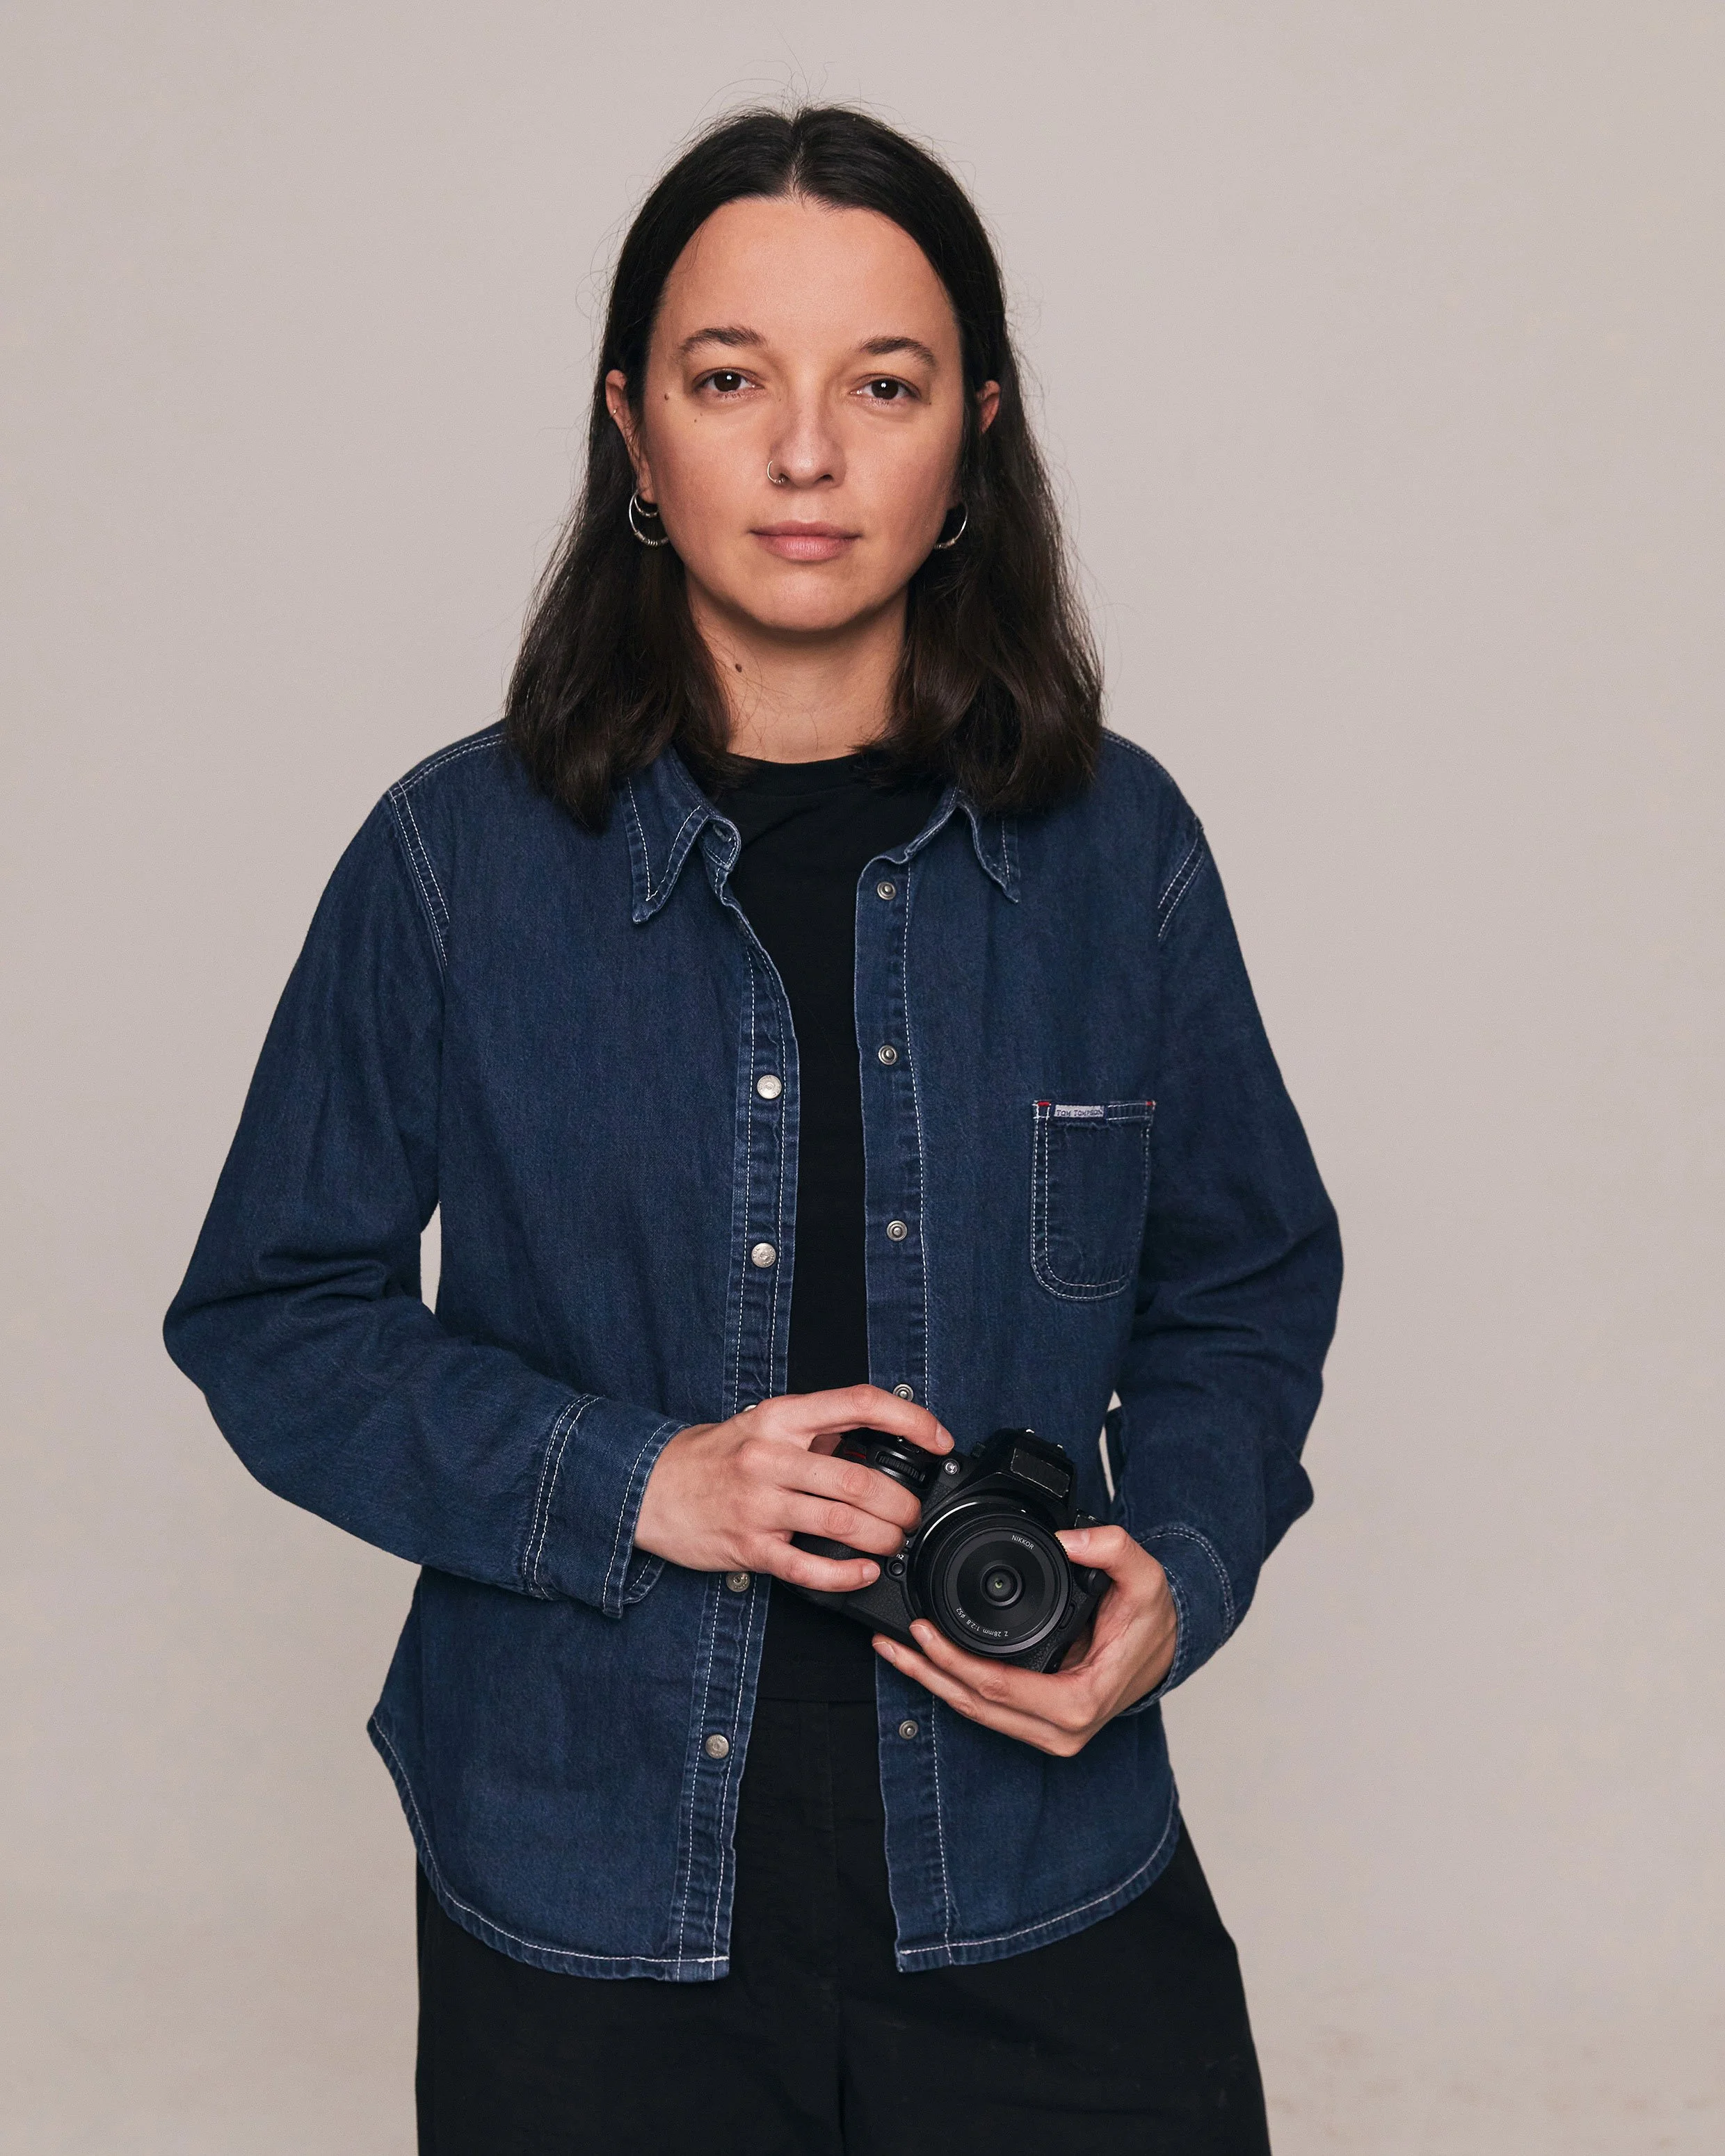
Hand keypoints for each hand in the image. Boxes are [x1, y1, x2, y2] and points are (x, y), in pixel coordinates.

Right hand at [634, 1385, 953, 1589]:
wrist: (649, 1488)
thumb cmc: (713, 1457)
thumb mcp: (763, 1424)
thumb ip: (815, 1429)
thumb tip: (874, 1439)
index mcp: (782, 1417)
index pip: (859, 1404)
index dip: (910, 1419)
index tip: (938, 1439)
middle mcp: (772, 1456)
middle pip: (859, 1479)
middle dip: (902, 1504)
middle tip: (914, 1515)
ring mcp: (760, 1503)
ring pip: (843, 1523)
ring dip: (883, 1538)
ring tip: (895, 1542)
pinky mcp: (750, 1546)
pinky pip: (809, 1567)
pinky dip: (846, 1574)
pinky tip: (865, 1571)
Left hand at [871, 1525, 1177, 1755]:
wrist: (1167, 1647)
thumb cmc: (1152, 1621)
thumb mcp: (1145, 1576)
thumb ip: (1112, 1549)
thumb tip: (1070, 1540)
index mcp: (1080, 1701)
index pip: (998, 1687)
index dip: (953, 1660)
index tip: (922, 1630)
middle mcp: (1062, 1729)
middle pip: (976, 1706)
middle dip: (928, 1673)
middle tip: (892, 1641)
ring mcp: (1050, 1733)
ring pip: (975, 1713)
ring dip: (932, 1682)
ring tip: (894, 1650)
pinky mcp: (1040, 1726)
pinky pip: (987, 1710)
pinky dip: (952, 1685)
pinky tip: (927, 1661)